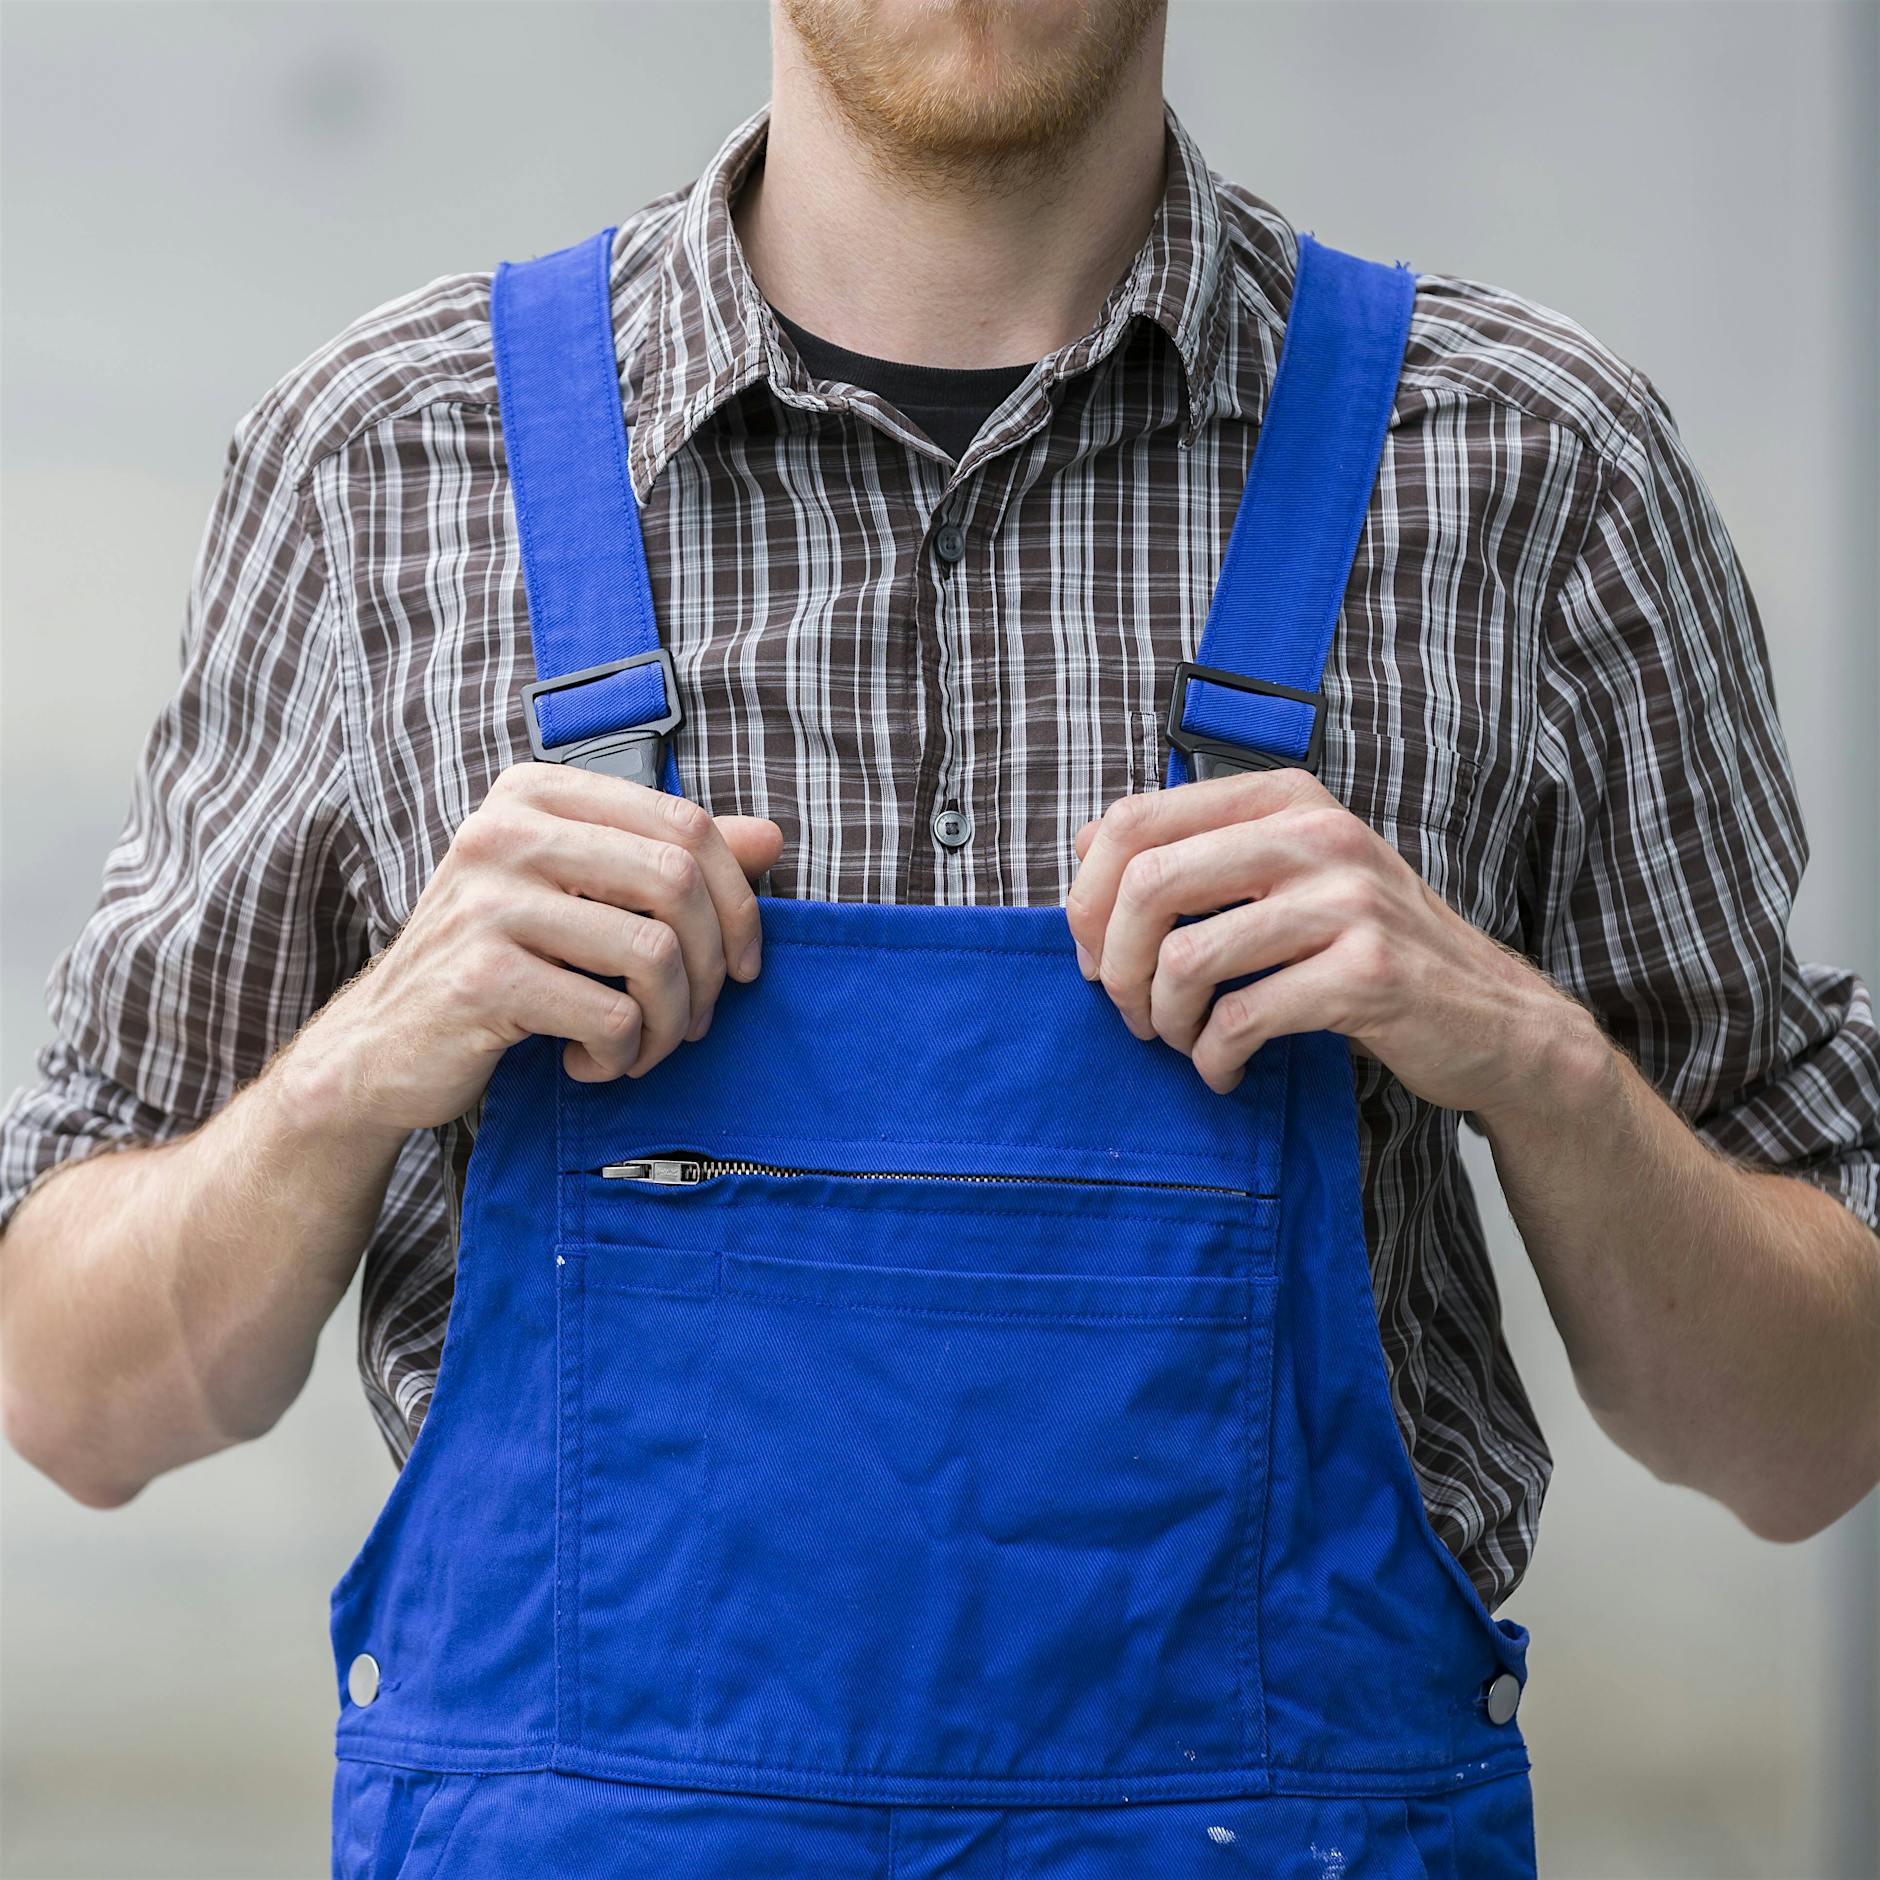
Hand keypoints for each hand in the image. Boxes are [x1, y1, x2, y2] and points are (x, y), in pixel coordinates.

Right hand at [283, 764, 784, 1136]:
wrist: (385, 1044)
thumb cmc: (501, 964)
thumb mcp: (581, 898)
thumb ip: (668, 862)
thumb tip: (771, 838)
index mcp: (536, 794)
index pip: (683, 823)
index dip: (737, 900)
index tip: (739, 965)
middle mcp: (504, 832)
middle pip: (677, 883)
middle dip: (710, 969)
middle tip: (694, 1020)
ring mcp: (486, 901)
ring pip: (654, 955)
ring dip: (669, 1022)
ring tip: (641, 1048)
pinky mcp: (481, 977)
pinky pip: (610, 1017)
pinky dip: (620, 1055)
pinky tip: (589, 1062)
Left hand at [1065, 769, 1596, 1115]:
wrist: (1490, 1016)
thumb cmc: (1364, 947)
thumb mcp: (1291, 873)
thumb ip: (1203, 852)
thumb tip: (1084, 848)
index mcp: (1282, 798)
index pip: (1134, 821)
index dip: (1088, 898)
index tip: (1093, 955)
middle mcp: (1315, 832)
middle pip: (1148, 885)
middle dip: (1115, 966)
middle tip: (1130, 1012)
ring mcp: (1347, 900)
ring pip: (1187, 959)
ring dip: (1164, 1020)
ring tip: (1183, 1042)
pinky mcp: (1367, 973)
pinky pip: (1241, 1020)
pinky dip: (1214, 1060)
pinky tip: (1224, 1071)